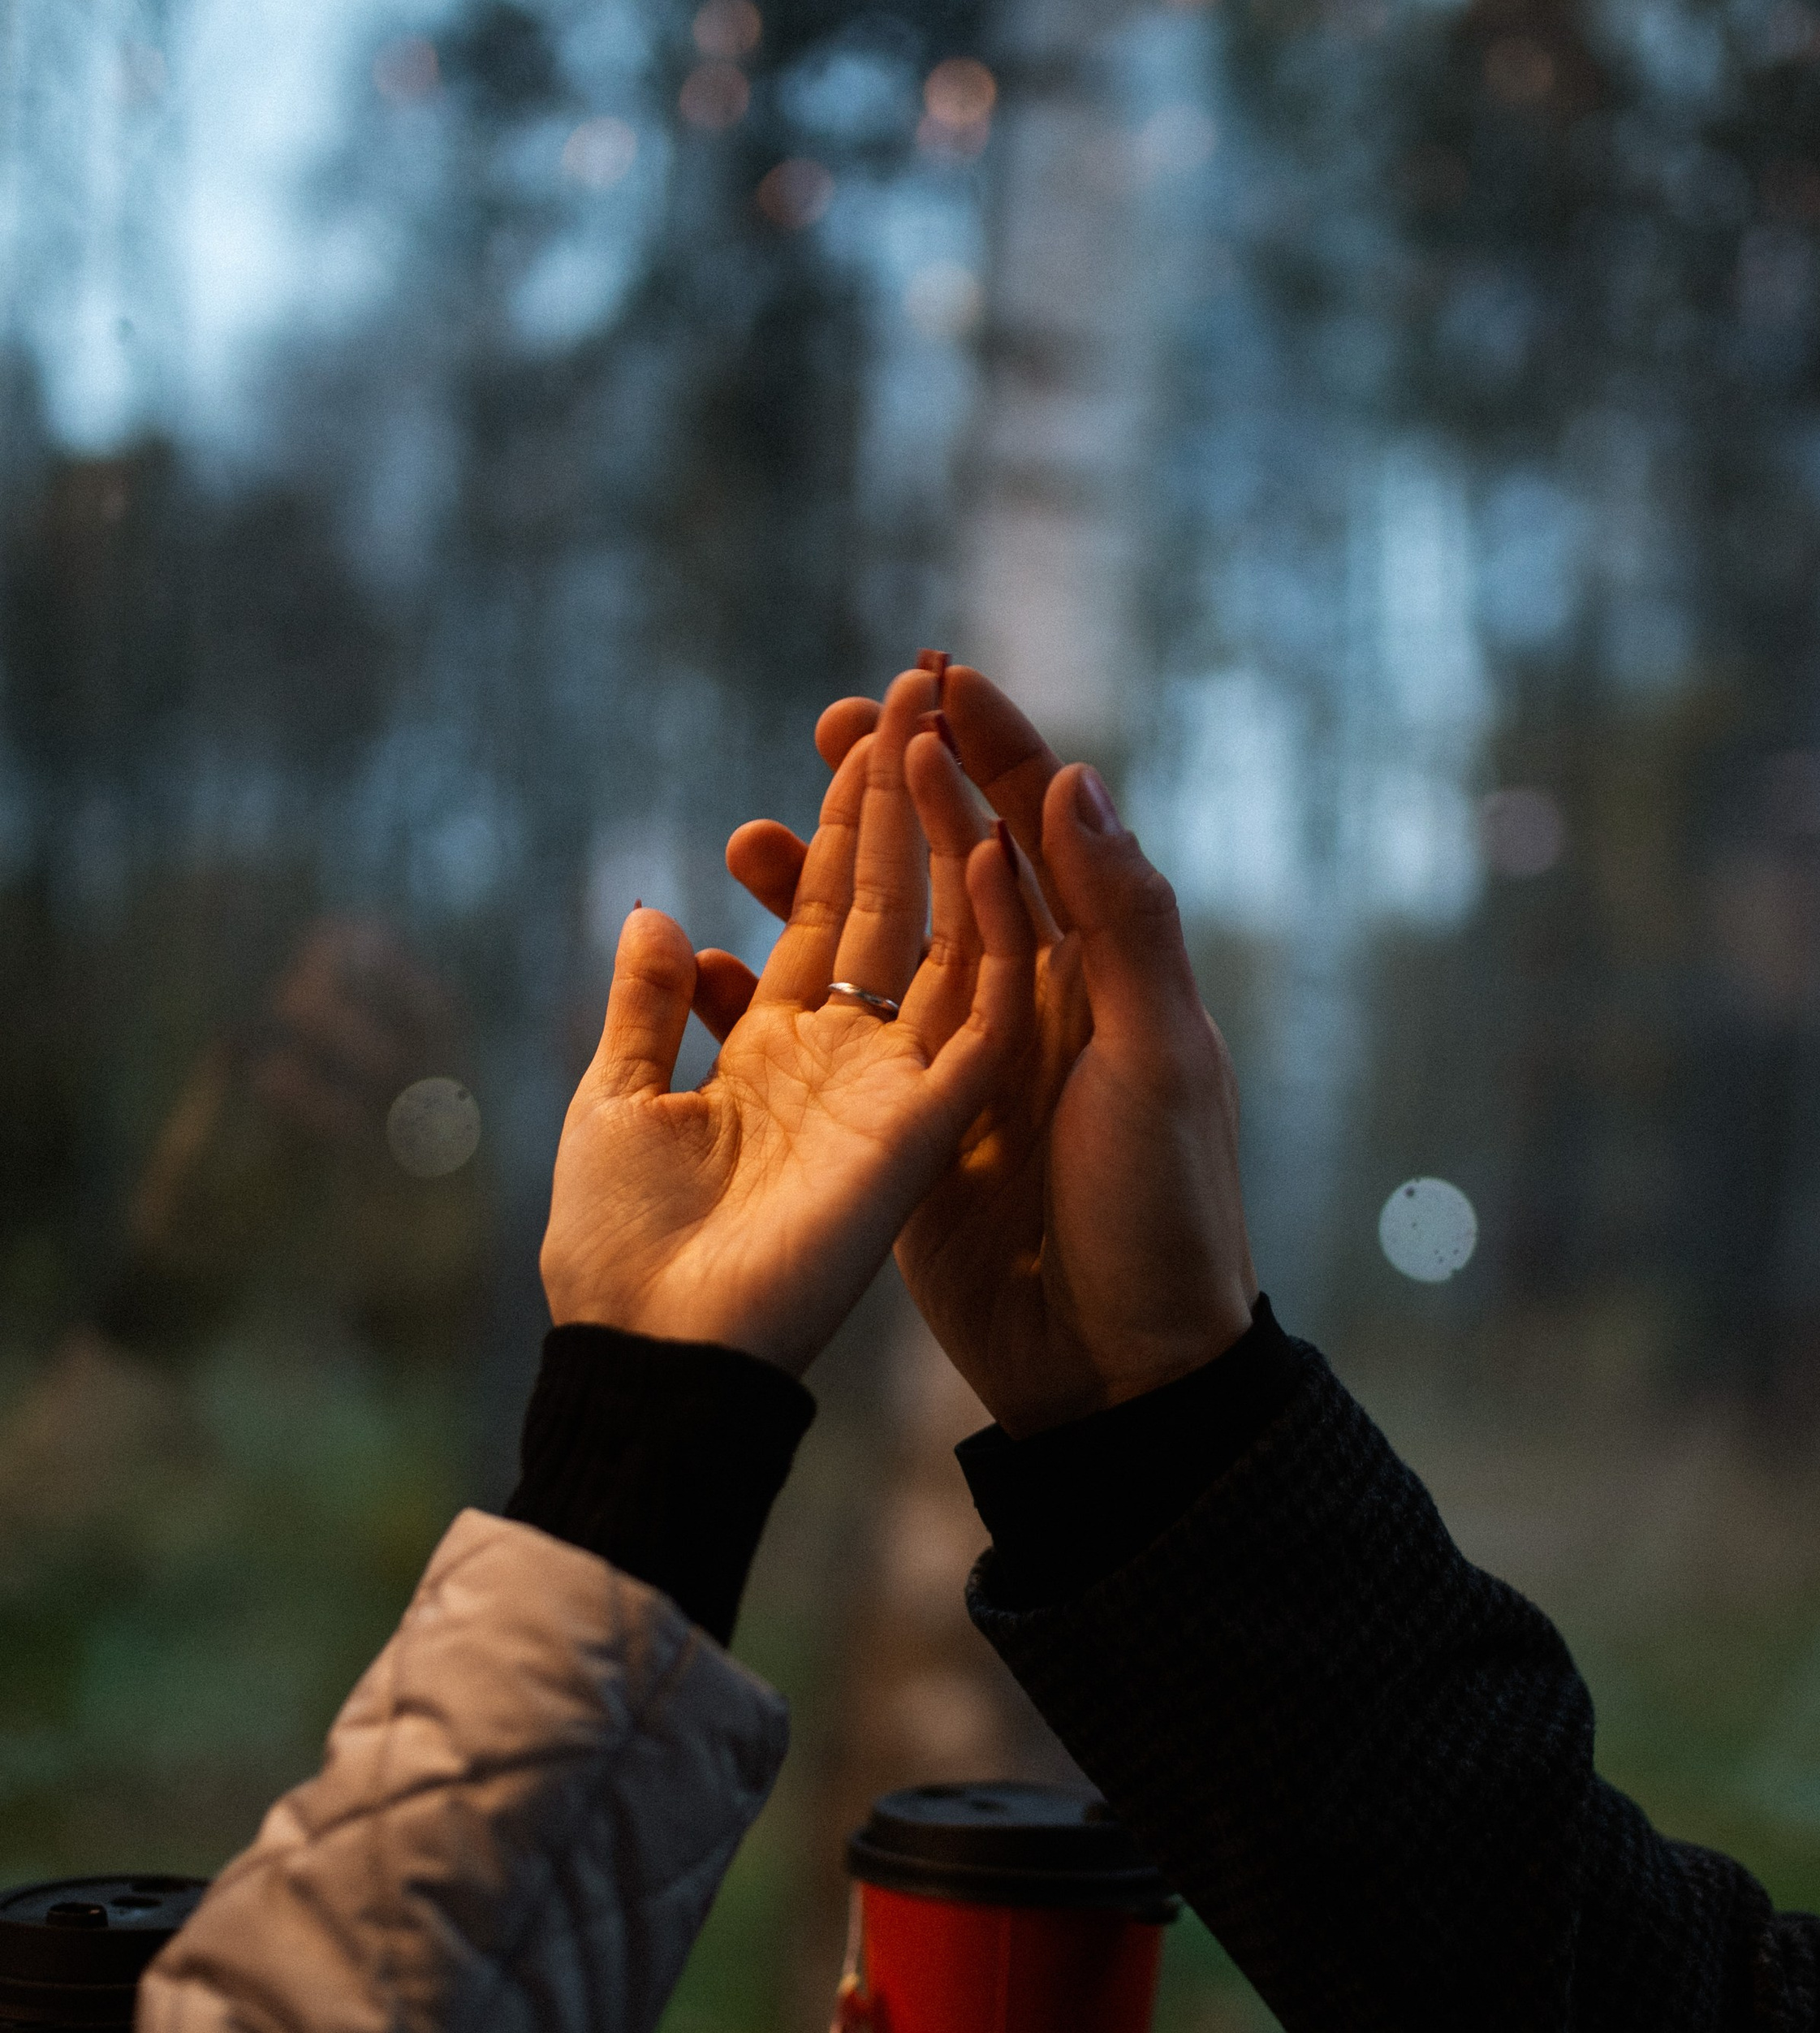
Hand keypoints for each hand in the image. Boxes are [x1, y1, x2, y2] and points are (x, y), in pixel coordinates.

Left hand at [539, 670, 1032, 1373]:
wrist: (654, 1347)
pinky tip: (990, 851)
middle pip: (890, 904)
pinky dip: (992, 943)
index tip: (854, 724)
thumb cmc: (619, 1249)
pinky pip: (977, 1023)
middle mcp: (846, 1061)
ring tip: (942, 732)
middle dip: (902, 796)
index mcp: (773, 1051)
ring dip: (947, 837)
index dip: (842, 820)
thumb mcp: (615, 1099)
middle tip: (918, 685)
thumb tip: (657, 910)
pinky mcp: (924, 1130)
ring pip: (943, 941)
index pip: (823, 913)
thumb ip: (643, 1007)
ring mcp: (893, 1092)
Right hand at [712, 664, 1254, 1431]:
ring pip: (878, 942)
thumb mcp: (1158, 1062)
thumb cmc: (1162, 1216)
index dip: (989, 746)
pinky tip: (718, 962)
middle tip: (830, 722)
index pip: (1039, 827)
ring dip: (816, 883)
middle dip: (891, 788)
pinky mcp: (909, 1129)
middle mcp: (1030, 1002)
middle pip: (948, 863)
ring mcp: (962, 1064)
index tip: (934, 672)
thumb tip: (1070, 781)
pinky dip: (777, 990)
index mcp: (1100, 972)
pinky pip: (835, 1036)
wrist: (1121, 1369)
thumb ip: (1123, 923)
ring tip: (744, 835)